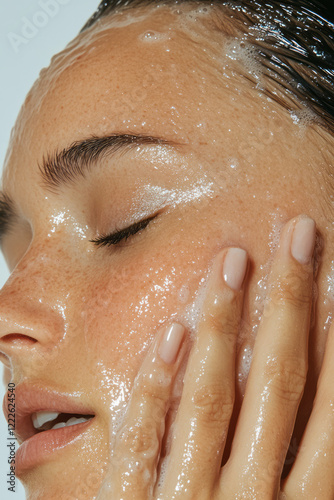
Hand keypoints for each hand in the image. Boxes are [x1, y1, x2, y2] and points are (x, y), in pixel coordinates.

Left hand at [97, 215, 333, 498]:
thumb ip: (300, 472)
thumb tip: (311, 403)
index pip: (329, 410)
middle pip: (278, 381)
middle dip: (290, 302)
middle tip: (298, 235)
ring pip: (209, 398)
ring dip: (223, 322)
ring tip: (231, 260)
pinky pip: (143, 440)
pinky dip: (157, 384)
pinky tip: (171, 331)